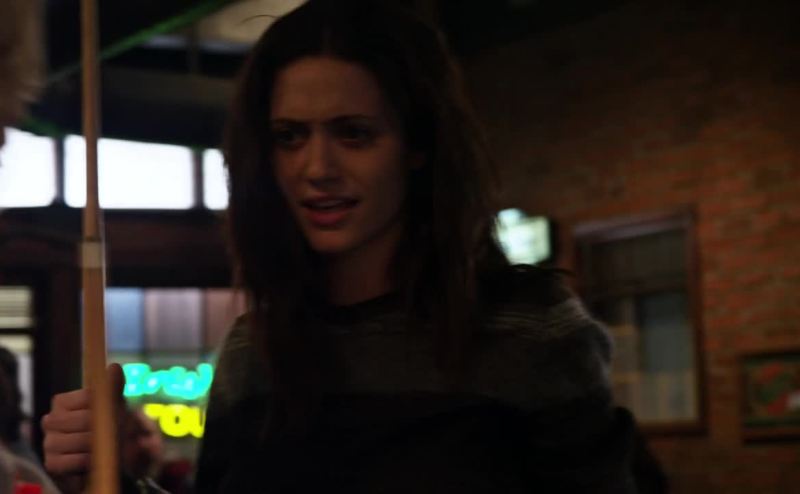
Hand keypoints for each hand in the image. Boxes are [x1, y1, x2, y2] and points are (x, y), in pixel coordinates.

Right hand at [41, 363, 125, 492]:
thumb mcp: (114, 406)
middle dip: (105, 427)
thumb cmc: (109, 428)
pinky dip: (87, 460)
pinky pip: (72, 460)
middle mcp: (50, 420)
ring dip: (98, 445)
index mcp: (61, 402)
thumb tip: (114, 367)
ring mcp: (48, 442)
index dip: (109, 406)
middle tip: (115, 432)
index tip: (117, 413)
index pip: (89, 397)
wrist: (107, 459)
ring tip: (105, 446)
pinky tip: (92, 459)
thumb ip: (113, 387)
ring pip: (79, 440)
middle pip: (85, 419)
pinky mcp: (51, 463)